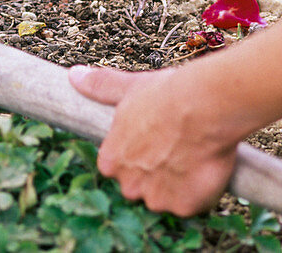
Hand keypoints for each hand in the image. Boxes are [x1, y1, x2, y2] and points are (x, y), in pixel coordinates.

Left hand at [68, 64, 238, 215]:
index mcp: (111, 161)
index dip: (140, 153)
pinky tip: (207, 166)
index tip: (156, 138)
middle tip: (177, 145)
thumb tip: (74, 75)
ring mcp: (157, 198)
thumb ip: (101, 86)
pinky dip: (201, 190)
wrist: (204, 106)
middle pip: (142, 185)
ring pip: (168, 196)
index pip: (120, 167)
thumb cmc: (166, 95)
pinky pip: (192, 203)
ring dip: (179, 183)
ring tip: (195, 153)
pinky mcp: (184, 206)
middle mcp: (128, 185)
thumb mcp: (129, 88)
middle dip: (157, 172)